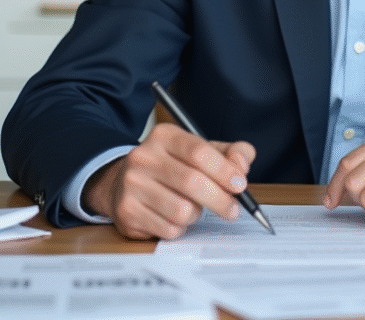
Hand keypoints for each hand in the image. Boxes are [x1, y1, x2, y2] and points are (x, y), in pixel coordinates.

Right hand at [82, 123, 254, 240]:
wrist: (122, 183)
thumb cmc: (171, 167)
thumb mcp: (199, 152)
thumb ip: (229, 153)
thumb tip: (242, 165)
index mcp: (164, 136)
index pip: (199, 152)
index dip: (225, 170)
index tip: (240, 184)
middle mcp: (143, 157)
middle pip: (192, 182)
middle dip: (220, 200)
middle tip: (233, 209)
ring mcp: (131, 185)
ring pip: (182, 210)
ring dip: (196, 215)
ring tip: (192, 208)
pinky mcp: (127, 213)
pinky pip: (169, 229)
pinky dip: (180, 228)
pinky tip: (173, 217)